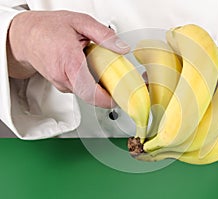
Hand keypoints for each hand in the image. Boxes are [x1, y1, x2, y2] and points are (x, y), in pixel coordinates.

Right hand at [7, 10, 129, 107]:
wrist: (25, 36)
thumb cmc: (48, 28)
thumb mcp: (80, 22)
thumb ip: (103, 35)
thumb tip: (122, 48)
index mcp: (69, 61)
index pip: (89, 91)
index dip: (105, 99)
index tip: (118, 98)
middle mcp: (63, 76)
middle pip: (90, 95)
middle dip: (106, 91)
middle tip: (116, 81)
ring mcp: (60, 83)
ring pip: (85, 92)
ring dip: (97, 83)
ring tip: (98, 66)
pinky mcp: (60, 85)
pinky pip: (79, 88)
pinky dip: (88, 81)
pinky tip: (87, 67)